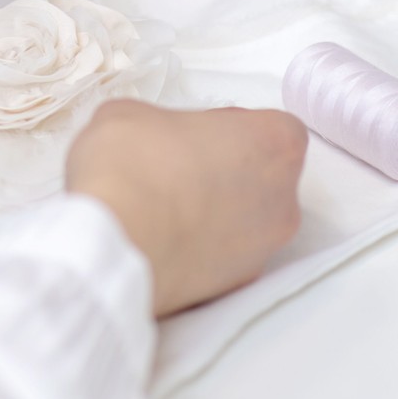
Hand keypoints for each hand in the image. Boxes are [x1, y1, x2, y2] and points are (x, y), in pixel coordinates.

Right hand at [66, 100, 306, 316]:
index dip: (230, 128)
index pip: (269, 127)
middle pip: (265, 177)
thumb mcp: (135, 113)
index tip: (198, 133)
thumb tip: (154, 138)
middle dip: (227, 171)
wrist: (114, 240)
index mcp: (274, 142)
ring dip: (214, 213)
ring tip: (164, 208)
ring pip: (247, 221)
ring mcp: (263, 247)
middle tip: (179, 168)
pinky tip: (163, 239)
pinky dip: (201, 249)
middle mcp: (283, 198)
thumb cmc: (133, 168)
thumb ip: (165, 123)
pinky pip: (225, 257)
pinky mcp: (236, 285)